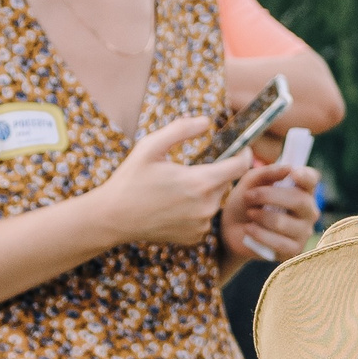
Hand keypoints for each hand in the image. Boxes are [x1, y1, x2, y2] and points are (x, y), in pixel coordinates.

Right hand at [92, 117, 253, 246]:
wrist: (113, 218)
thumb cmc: (130, 179)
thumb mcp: (150, 146)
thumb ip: (181, 129)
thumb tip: (207, 121)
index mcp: (200, 182)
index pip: (240, 166)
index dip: (244, 153)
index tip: (242, 147)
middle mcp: (206, 206)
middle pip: (226, 182)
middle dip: (215, 172)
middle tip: (190, 168)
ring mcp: (201, 224)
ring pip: (214, 199)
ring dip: (204, 191)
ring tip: (176, 189)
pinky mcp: (195, 236)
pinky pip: (204, 217)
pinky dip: (195, 209)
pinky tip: (173, 206)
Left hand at [219, 162, 318, 263]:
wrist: (231, 229)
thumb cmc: (246, 202)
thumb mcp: (251, 182)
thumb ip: (268, 173)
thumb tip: (288, 169)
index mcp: (301, 189)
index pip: (311, 180)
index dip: (305, 176)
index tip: (293, 174)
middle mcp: (308, 210)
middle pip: (299, 200)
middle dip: (269, 196)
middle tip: (248, 196)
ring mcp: (303, 232)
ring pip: (284, 222)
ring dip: (260, 216)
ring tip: (249, 214)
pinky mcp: (293, 251)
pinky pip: (279, 243)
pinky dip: (259, 234)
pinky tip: (249, 229)